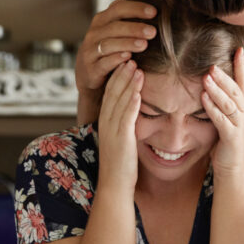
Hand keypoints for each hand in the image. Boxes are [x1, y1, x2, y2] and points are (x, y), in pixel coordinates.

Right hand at [76, 0, 156, 122]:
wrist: (91, 78)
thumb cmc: (109, 50)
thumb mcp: (117, 28)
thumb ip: (127, 8)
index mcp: (102, 20)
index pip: (118, 8)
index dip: (136, 8)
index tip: (155, 11)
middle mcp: (94, 33)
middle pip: (114, 25)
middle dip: (134, 27)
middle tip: (153, 31)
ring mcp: (90, 50)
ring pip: (109, 44)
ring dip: (128, 43)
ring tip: (145, 45)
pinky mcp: (90, 69)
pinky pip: (103, 62)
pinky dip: (116, 60)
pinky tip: (130, 60)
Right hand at [97, 61, 143, 189]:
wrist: (115, 186)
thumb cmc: (121, 166)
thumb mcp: (121, 141)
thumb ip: (125, 126)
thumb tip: (133, 115)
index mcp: (105, 122)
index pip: (109, 94)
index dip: (116, 77)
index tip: (125, 62)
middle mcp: (106, 123)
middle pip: (112, 92)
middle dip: (121, 73)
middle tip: (130, 57)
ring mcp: (112, 131)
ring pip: (118, 100)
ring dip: (127, 82)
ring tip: (135, 66)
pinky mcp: (121, 139)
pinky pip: (126, 117)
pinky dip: (132, 102)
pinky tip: (138, 90)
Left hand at [201, 47, 243, 177]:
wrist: (231, 169)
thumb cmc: (225, 144)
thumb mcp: (224, 120)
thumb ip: (220, 104)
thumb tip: (208, 87)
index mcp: (243, 108)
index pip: (243, 83)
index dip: (240, 66)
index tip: (237, 49)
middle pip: (235, 90)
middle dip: (224, 76)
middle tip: (212, 64)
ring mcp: (240, 125)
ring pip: (229, 103)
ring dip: (217, 89)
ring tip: (207, 77)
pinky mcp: (232, 137)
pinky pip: (222, 119)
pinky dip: (212, 108)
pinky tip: (204, 98)